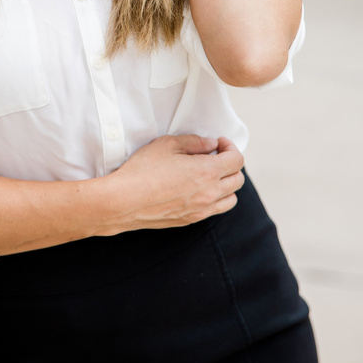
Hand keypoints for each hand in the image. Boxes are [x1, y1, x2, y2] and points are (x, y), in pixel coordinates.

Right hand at [97, 134, 244, 234]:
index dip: (230, 147)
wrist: (124, 201)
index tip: (218, 143)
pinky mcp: (191, 220)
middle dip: (231, 164)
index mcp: (207, 171)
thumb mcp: (167, 144)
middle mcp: (210, 193)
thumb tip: (211, 144)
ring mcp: (202, 210)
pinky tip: (198, 190)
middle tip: (215, 156)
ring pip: (231, 199)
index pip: (237, 160)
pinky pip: (215, 210)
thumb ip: (194, 142)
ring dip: (227, 184)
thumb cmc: (143, 170)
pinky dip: (216, 199)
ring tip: (209, 175)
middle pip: (238, 179)